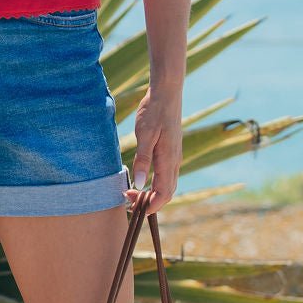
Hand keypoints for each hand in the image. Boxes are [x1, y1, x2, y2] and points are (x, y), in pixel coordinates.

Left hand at [123, 87, 182, 214]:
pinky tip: (142, 178)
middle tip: (127, 198)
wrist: (166, 93)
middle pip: (166, 193)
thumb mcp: (144, 135)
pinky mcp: (171, 151)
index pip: (164, 193)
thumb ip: (142, 160)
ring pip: (167, 185)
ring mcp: (174, 156)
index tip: (133, 208)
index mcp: (168, 160)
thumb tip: (139, 184)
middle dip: (149, 202)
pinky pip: (166, 175)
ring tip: (132, 191)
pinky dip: (155, 183)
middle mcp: (174, 161)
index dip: (151, 206)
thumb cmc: (154, 112)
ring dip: (152, 193)